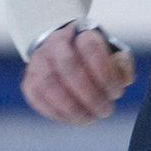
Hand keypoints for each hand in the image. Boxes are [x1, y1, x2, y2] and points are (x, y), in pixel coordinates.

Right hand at [21, 23, 135, 123]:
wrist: (65, 53)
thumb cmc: (95, 60)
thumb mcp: (114, 56)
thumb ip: (122, 66)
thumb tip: (122, 78)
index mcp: (79, 33)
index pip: (90, 47)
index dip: (105, 74)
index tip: (116, 93)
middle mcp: (54, 43)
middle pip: (68, 66)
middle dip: (90, 94)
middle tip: (105, 110)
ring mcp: (38, 61)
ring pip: (48, 83)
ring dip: (72, 106)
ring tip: (89, 118)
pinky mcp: (28, 80)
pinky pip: (36, 97)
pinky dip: (56, 111)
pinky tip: (73, 118)